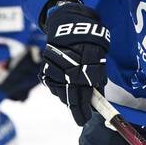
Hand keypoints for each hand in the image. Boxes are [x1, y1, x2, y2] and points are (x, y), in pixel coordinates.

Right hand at [41, 2, 109, 125]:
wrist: (69, 25)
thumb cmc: (90, 42)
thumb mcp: (100, 58)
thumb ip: (98, 80)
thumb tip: (98, 98)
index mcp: (85, 69)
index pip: (85, 96)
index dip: (85, 110)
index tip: (85, 119)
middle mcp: (68, 71)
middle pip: (71, 98)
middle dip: (77, 109)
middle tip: (81, 118)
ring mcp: (55, 70)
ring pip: (60, 93)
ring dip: (68, 98)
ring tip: (74, 98)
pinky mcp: (45, 68)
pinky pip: (51, 85)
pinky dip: (58, 88)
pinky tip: (64, 86)